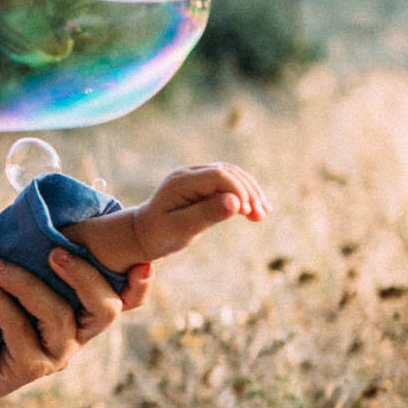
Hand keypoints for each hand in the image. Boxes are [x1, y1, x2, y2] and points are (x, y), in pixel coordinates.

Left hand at [0, 245, 153, 406]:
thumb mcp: (16, 280)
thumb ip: (35, 256)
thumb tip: (38, 214)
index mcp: (84, 310)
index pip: (126, 299)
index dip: (140, 285)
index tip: (142, 264)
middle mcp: (79, 333)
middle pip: (105, 308)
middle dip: (85, 275)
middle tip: (54, 251)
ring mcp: (58, 354)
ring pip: (58, 314)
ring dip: (23, 281)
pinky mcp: (30, 367)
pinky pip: (18, 328)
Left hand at [72, 163, 269, 271]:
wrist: (144, 233)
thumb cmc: (160, 234)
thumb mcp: (181, 229)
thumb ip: (206, 214)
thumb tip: (235, 202)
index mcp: (181, 182)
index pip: (219, 176)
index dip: (238, 190)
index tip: (248, 212)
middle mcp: (189, 173)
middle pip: (228, 172)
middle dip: (248, 192)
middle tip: (261, 215)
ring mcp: (196, 176)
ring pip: (232, 176)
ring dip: (250, 192)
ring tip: (263, 214)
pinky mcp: (203, 184)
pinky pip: (228, 183)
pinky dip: (244, 194)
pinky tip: (255, 209)